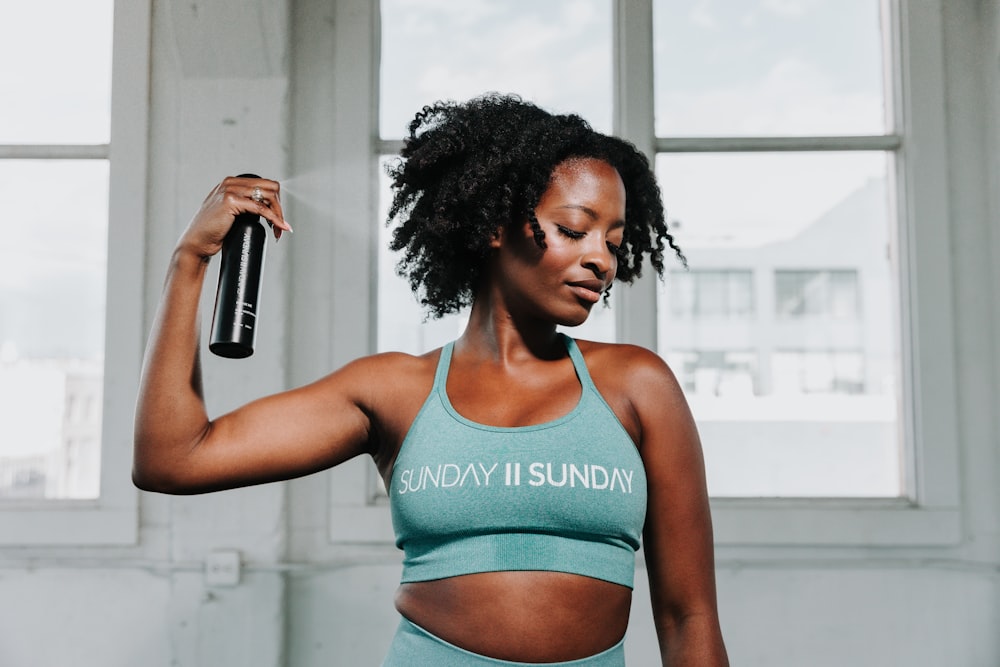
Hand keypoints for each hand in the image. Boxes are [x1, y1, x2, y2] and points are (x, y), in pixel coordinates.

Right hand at [178, 175, 292, 258]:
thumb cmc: (212, 231)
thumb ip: (242, 204)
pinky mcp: (230, 201)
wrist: (197, 242)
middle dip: (280, 207)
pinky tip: (279, 227)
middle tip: (280, 226)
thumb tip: (266, 208)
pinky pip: (261, 208)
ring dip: (279, 214)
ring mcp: (230, 190)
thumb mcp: (229, 212)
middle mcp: (231, 182)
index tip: (278, 219)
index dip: (276, 202)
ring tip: (279, 230)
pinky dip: (274, 219)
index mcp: (232, 183)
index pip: (265, 184)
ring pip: (269, 196)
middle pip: (271, 187)